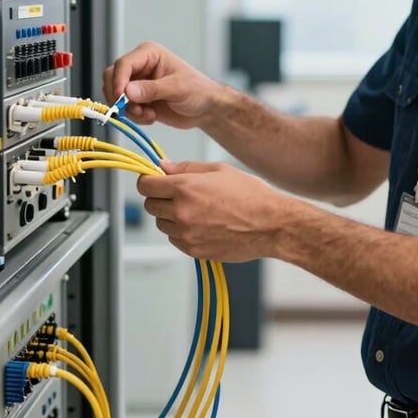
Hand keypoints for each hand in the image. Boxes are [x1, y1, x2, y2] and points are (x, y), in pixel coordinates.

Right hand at [102, 41, 218, 127]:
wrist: (205, 109)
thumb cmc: (198, 90)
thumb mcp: (178, 88)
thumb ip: (152, 89)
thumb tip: (128, 91)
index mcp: (150, 54)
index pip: (124, 64)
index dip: (119, 81)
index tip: (121, 98)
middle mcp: (140, 67)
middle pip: (112, 78)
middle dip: (121, 98)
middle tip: (137, 110)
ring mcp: (137, 83)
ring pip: (115, 95)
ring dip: (129, 110)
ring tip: (149, 114)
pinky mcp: (137, 99)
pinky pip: (123, 109)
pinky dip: (134, 117)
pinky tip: (151, 116)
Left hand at [137, 160, 285, 260]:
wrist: (271, 225)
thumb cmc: (250, 195)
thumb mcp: (219, 170)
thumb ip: (186, 168)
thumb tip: (163, 167)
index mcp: (186, 188)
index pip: (146, 185)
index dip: (148, 180)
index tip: (154, 179)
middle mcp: (182, 212)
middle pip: (150, 205)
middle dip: (159, 197)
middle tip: (177, 194)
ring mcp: (187, 234)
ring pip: (161, 224)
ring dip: (170, 216)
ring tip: (196, 209)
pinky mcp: (194, 250)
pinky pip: (175, 239)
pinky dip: (182, 232)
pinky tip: (203, 223)